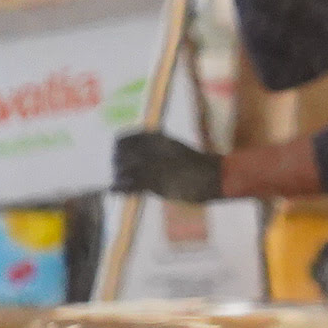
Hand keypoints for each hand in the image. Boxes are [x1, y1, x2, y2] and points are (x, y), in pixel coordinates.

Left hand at [110, 130, 225, 203]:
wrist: (212, 176)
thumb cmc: (195, 164)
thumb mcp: (173, 148)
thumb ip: (156, 148)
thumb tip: (135, 153)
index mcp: (156, 137)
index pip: (124, 139)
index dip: (118, 147)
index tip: (117, 154)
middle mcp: (151, 148)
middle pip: (120, 154)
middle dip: (117, 163)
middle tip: (117, 171)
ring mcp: (153, 165)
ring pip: (123, 169)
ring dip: (119, 176)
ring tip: (118, 183)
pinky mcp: (155, 182)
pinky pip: (130, 184)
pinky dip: (120, 188)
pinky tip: (114, 191)